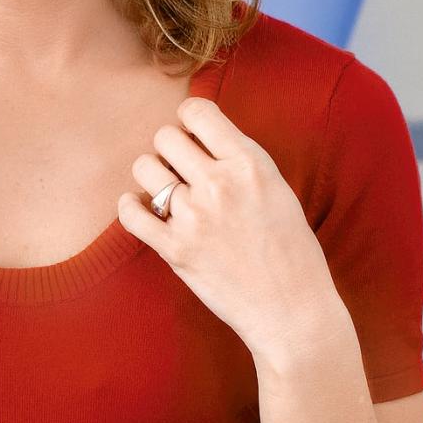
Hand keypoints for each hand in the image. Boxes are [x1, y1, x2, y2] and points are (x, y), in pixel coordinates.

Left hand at [116, 96, 339, 366]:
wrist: (292, 310)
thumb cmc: (292, 251)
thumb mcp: (277, 189)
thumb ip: (240, 161)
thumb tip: (202, 138)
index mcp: (250, 163)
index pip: (197, 111)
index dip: (191, 119)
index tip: (195, 136)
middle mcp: (219, 184)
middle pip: (165, 136)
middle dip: (170, 149)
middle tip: (182, 170)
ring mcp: (193, 217)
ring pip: (144, 168)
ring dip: (152, 177)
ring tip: (167, 193)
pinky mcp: (175, 250)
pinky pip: (130, 213)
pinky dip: (131, 208)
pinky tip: (143, 210)